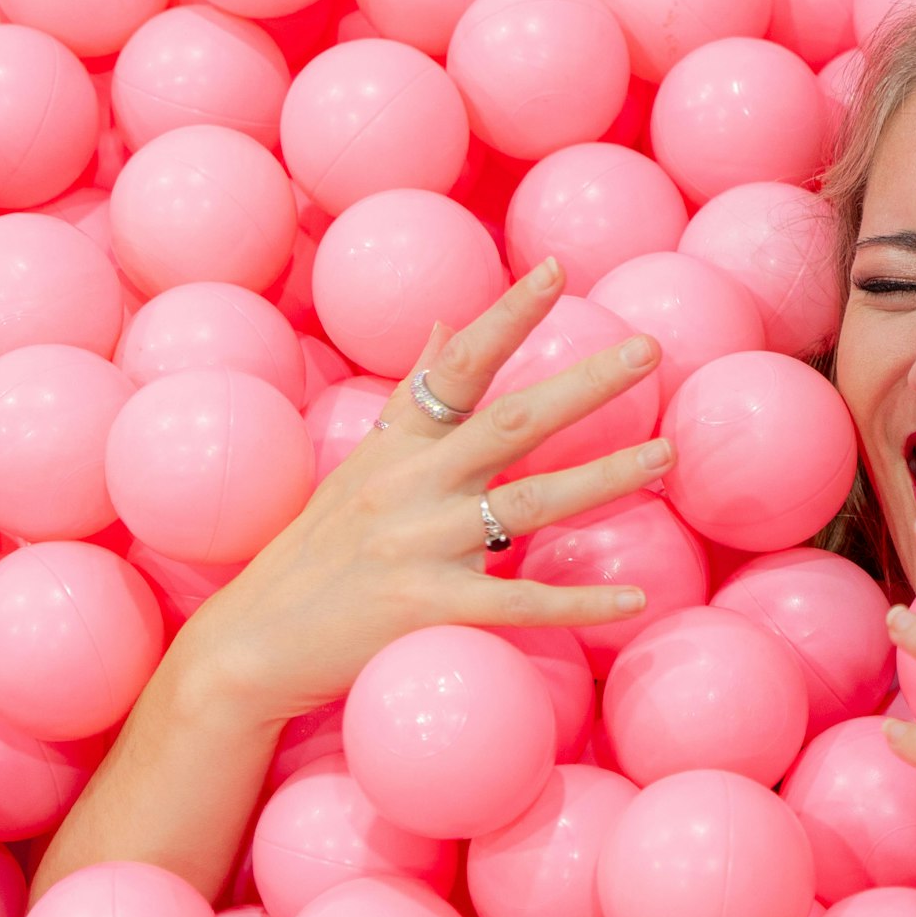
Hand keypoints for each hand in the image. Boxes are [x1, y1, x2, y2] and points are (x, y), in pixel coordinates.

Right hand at [185, 261, 668, 728]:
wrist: (250, 645)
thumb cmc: (313, 554)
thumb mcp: (357, 466)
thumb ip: (411, 400)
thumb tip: (448, 322)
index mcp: (398, 447)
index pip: (458, 366)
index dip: (506, 316)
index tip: (556, 270)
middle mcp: (412, 485)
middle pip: (513, 422)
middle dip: (585, 384)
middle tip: (647, 350)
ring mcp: (422, 546)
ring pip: (531, 503)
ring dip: (605, 477)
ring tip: (665, 454)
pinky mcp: (431, 609)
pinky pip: (520, 601)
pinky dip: (580, 601)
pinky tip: (636, 596)